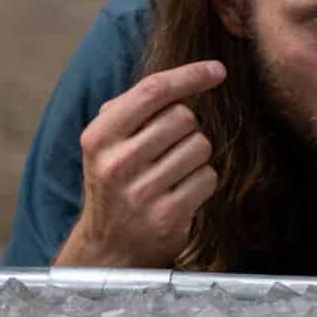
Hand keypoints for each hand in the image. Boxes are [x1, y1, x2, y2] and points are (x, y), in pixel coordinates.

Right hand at [54, 60, 227, 268]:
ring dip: (195, 155)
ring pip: (200, 146)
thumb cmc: (116, 180)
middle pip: (183, 117)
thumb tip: (199, 73)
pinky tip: (181, 192)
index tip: (218, 69)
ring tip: (172, 171)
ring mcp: (141, 193)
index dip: (190, 75)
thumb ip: (138, 105)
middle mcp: (116, 164)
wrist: (108, 246)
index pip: (152, 91)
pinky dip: (202, 181)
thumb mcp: (108, 141)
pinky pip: (208, 177)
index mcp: (99, 137)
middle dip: (186, 127)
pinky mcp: (167, 217)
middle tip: (169, 147)